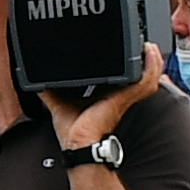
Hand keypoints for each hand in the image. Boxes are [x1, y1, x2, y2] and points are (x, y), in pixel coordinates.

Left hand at [45, 42, 164, 150]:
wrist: (78, 143)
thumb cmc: (73, 133)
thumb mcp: (58, 103)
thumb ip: (50, 90)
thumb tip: (38, 81)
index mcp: (108, 97)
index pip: (124, 77)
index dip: (129, 64)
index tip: (127, 49)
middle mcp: (120, 96)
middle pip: (140, 74)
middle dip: (143, 58)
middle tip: (144, 45)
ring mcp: (126, 97)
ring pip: (147, 75)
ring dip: (150, 59)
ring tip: (149, 46)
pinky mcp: (126, 97)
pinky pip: (145, 80)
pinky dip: (151, 67)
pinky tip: (151, 53)